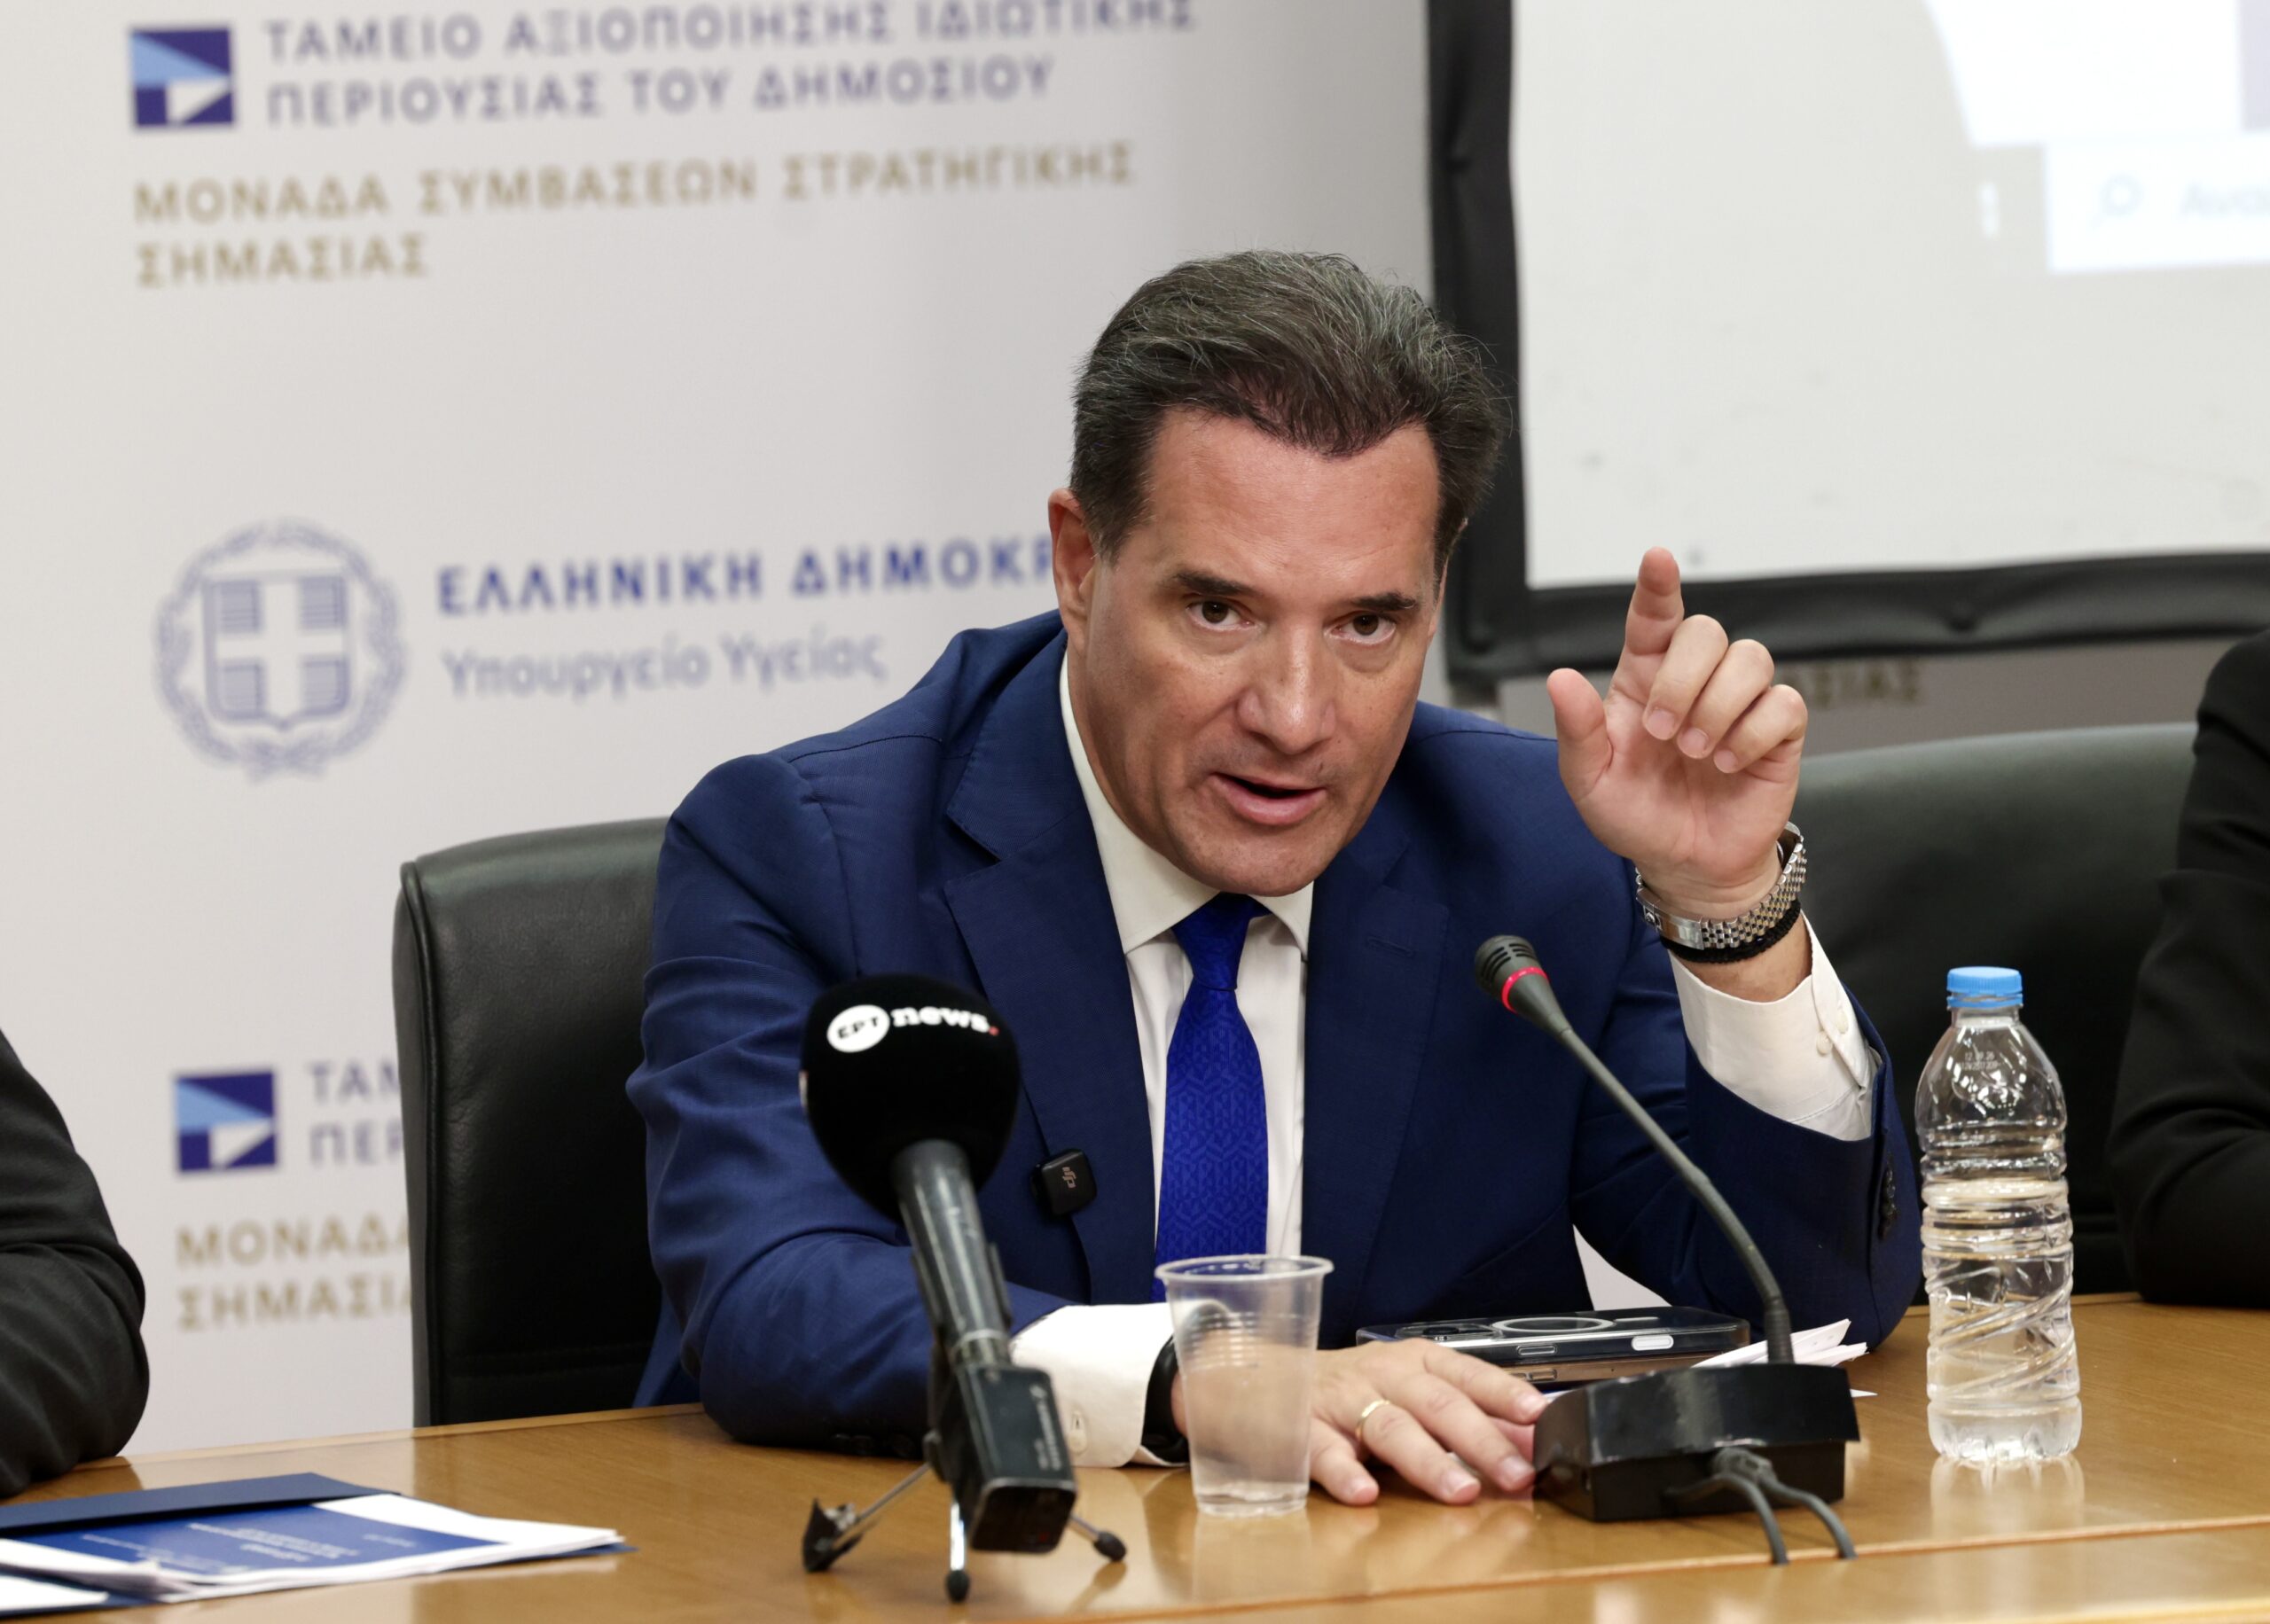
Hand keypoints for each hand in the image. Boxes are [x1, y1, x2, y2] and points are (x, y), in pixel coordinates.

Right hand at [1305, 1340, 1544, 1504]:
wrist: (1269, 1379)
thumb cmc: (1357, 1389)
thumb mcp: (1416, 1392)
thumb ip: (1475, 1418)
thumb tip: (1536, 1442)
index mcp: (1417, 1363)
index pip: (1467, 1374)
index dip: (1503, 1393)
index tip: (1537, 1414)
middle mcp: (1384, 1376)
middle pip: (1438, 1404)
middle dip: (1481, 1440)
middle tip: (1516, 1474)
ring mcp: (1343, 1402)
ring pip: (1390, 1428)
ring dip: (1428, 1461)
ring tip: (1460, 1491)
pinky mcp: (1305, 1431)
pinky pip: (1325, 1452)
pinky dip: (1345, 1473)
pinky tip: (1364, 1494)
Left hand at [1546, 548, 1805, 916]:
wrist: (1684, 864)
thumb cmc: (1636, 815)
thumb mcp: (1590, 780)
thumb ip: (1578, 730)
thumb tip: (1560, 678)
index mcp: (1645, 680)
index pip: (1654, 618)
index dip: (1658, 586)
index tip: (1657, 559)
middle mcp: (1694, 681)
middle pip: (1706, 632)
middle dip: (1684, 680)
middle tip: (1664, 734)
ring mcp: (1740, 703)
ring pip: (1751, 657)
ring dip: (1718, 706)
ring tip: (1698, 753)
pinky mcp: (1778, 732)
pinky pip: (1785, 703)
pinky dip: (1755, 733)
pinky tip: (1730, 764)